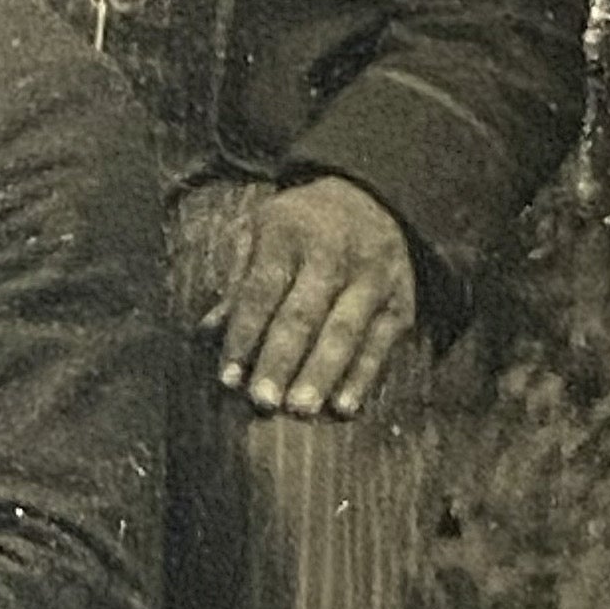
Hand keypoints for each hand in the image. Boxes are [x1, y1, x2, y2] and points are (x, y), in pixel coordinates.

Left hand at [213, 175, 418, 417]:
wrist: (372, 198)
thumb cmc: (299, 225)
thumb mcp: (259, 230)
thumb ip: (237, 280)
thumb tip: (209, 330)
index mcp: (288, 232)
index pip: (261, 290)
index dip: (243, 335)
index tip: (227, 378)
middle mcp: (333, 253)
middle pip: (304, 314)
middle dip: (281, 360)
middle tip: (263, 401)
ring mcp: (372, 278)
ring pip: (345, 331)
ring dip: (321, 374)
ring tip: (300, 410)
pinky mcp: (400, 301)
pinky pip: (380, 343)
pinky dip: (363, 377)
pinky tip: (345, 406)